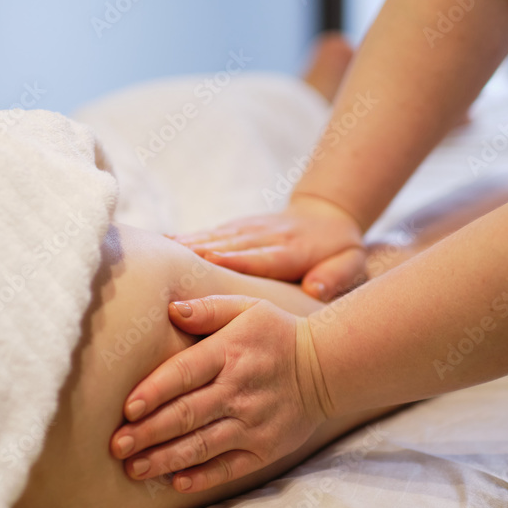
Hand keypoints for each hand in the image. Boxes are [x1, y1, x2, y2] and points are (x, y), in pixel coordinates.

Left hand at [109, 296, 333, 492]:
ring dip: (166, 458)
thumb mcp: (247, 308)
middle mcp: (240, 390)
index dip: (154, 391)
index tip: (127, 408)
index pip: (185, 373)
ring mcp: (254, 423)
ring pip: (203, 445)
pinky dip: (203, 476)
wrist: (328, 367)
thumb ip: (207, 309)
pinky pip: (230, 467)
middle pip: (187, 413)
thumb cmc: (276, 334)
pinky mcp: (266, 448)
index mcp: (230, 353)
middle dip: (149, 432)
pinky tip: (176, 482)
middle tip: (116, 445)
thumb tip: (171, 310)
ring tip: (134, 468)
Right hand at [172, 194, 366, 300]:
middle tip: (169, 260)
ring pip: (215, 236)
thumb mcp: (351, 264)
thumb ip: (335, 277)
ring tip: (156, 251)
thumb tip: (317, 290)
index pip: (262, 256)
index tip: (210, 259)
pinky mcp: (238, 226)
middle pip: (230, 245)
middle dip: (201, 251)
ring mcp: (249, 228)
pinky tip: (161, 243)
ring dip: (187, 243)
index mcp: (292, 250)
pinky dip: (186, 237)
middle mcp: (266, 236)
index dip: (236, 258)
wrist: (326, 217)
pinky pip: (209, 232)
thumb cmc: (339, 252)